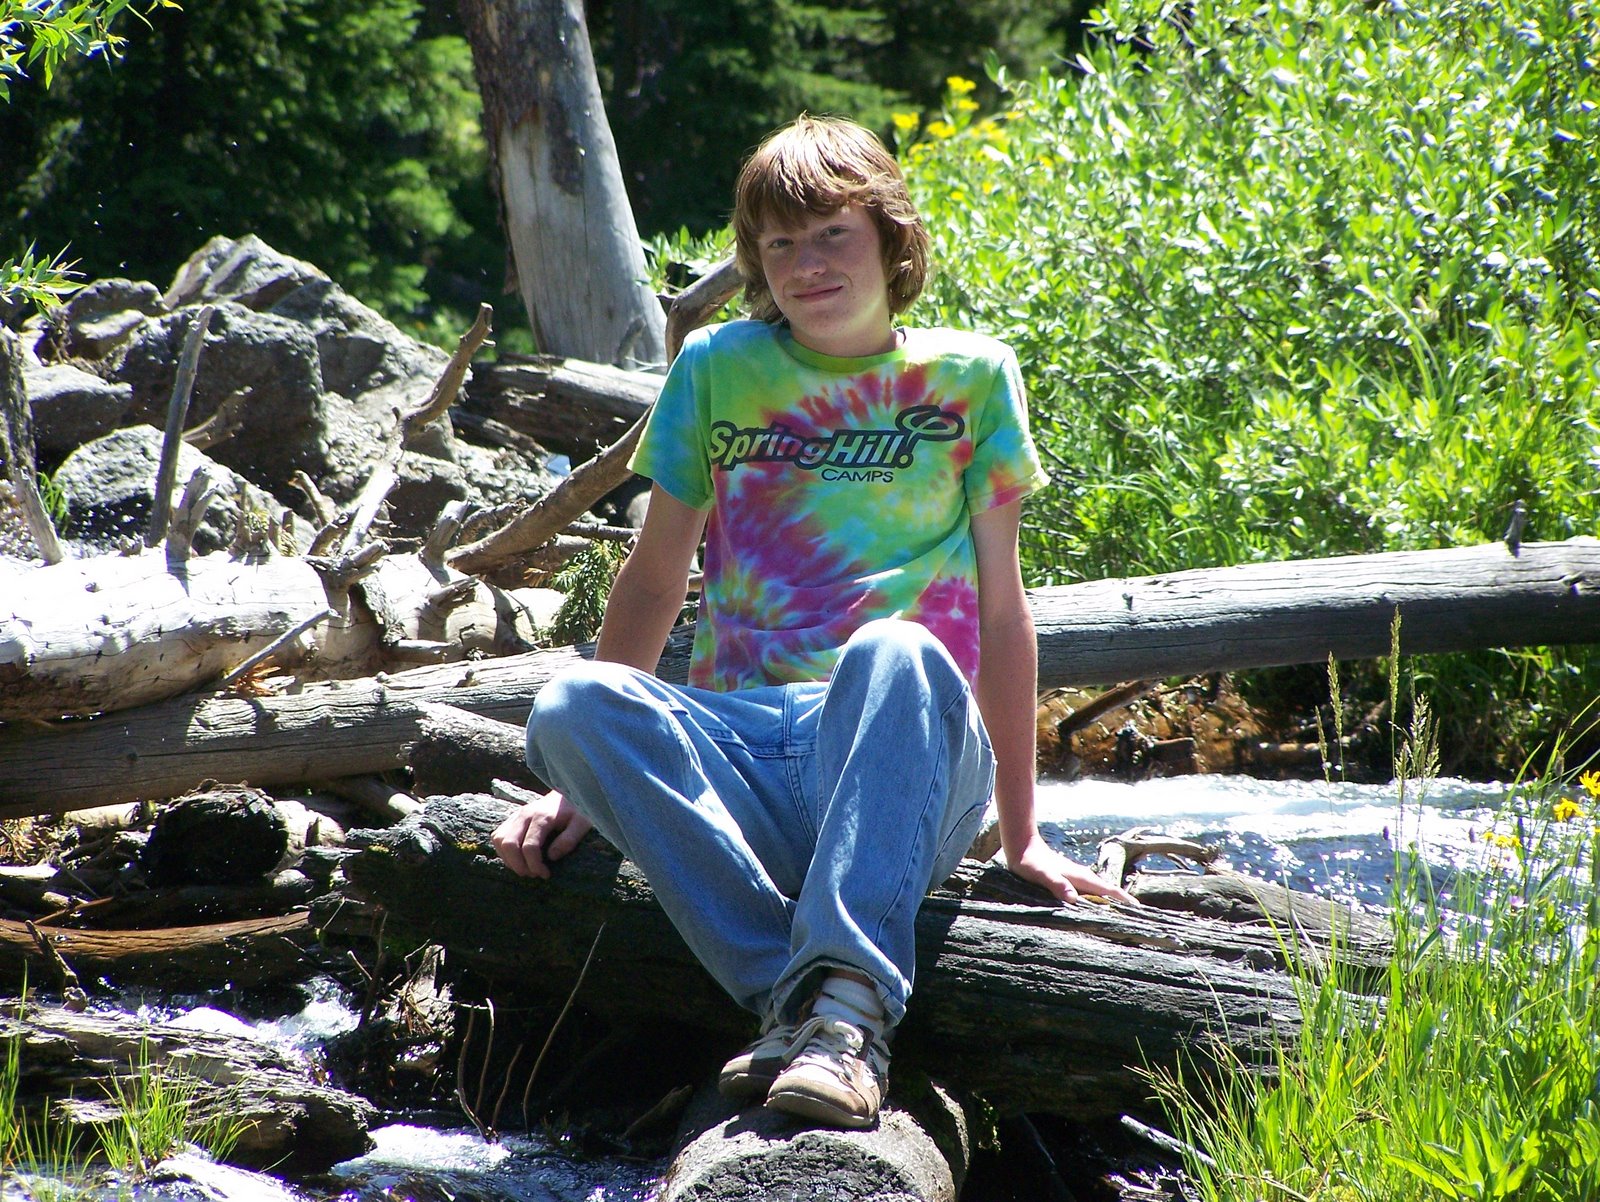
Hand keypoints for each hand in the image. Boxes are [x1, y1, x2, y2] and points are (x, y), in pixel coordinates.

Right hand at [490, 792, 592, 878]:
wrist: (570, 791)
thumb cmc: (577, 809)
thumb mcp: (582, 823)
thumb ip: (569, 839)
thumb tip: (552, 856)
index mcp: (542, 816)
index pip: (529, 846)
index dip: (535, 865)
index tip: (546, 874)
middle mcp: (524, 814)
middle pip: (508, 844)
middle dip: (518, 865)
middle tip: (533, 874)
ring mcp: (516, 815)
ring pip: (499, 840)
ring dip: (509, 859)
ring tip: (525, 868)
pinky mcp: (512, 818)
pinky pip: (497, 836)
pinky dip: (503, 851)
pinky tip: (518, 858)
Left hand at [1005, 833, 1137, 905]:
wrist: (1023, 846)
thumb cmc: (1030, 863)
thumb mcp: (1041, 875)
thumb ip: (1056, 884)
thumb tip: (1073, 898)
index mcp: (1080, 877)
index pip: (1108, 889)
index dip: (1123, 900)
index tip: (1139, 911)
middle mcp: (1083, 876)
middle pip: (1109, 891)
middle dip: (1124, 903)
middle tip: (1139, 920)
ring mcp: (1078, 877)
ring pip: (1101, 890)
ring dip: (1113, 901)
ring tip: (1125, 916)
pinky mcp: (1072, 878)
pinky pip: (1092, 890)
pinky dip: (1100, 898)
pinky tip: (1099, 906)